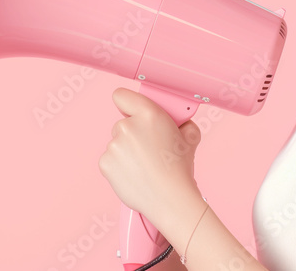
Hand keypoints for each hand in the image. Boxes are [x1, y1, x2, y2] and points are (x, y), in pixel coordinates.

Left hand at [97, 87, 202, 227]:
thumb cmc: (180, 169)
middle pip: (122, 124)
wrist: (170, 199)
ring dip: (126, 153)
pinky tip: (134, 175)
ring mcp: (114, 145)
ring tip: (144, 167)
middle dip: (133, 135)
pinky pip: (109, 160)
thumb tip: (180, 121)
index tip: (131, 111)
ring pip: (116, 144)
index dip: (127, 104)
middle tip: (148, 150)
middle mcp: (127, 126)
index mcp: (148, 114)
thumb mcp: (190, 137)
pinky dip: (118, 167)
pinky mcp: (105, 163)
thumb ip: (181, 123)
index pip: (122, 96)